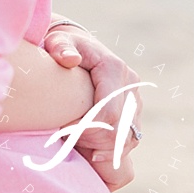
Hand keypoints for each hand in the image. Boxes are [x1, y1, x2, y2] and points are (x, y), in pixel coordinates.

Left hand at [43, 26, 139, 190]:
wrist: (78, 47)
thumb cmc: (62, 45)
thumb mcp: (57, 41)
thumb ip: (61, 48)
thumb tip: (69, 59)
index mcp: (114, 69)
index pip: (109, 112)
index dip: (88, 128)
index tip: (64, 130)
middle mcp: (131, 86)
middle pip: (121, 130)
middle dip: (94, 141)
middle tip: (67, 141)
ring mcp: (135, 101)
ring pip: (128, 139)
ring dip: (104, 149)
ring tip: (78, 146)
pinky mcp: (134, 113)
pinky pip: (129, 140)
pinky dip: (111, 150)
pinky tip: (90, 151)